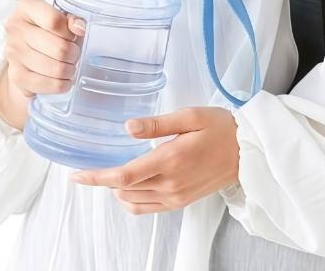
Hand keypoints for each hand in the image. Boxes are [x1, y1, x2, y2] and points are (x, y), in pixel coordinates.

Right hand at [0, 0, 85, 129]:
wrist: (25, 53)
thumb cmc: (49, 32)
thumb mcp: (62, 18)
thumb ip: (73, 19)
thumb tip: (80, 28)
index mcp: (27, 7)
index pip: (55, 21)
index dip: (70, 32)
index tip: (73, 36)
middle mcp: (16, 28)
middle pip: (59, 48)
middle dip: (74, 54)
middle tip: (74, 54)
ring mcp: (13, 53)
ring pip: (56, 68)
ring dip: (69, 70)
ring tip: (69, 66)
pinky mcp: (16, 75)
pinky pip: (47, 85)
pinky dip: (61, 85)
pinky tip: (63, 80)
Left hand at [71, 107, 239, 214]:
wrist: (246, 151)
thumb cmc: (220, 128)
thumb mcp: (190, 116)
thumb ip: (157, 124)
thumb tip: (129, 127)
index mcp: (169, 160)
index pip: (123, 175)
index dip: (96, 177)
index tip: (77, 174)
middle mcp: (170, 184)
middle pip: (123, 189)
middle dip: (104, 179)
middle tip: (96, 162)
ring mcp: (175, 196)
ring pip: (132, 200)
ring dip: (117, 188)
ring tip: (113, 170)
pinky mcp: (180, 202)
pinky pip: (146, 208)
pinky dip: (131, 199)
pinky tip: (131, 185)